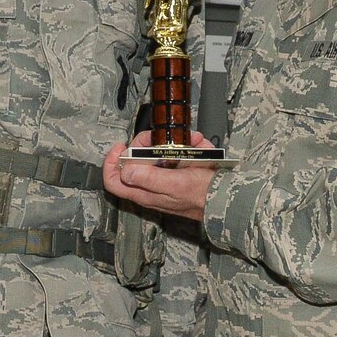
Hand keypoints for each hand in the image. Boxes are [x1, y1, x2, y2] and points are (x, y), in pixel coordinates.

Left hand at [101, 129, 219, 225]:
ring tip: (189, 140)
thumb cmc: (201, 196)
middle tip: (157, 138)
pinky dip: (186, 146)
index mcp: (144, 193)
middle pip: (133, 161)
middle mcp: (149, 187)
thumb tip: (124, 171)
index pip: (113, 181)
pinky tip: (197, 144)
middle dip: (144, 144)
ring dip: (171, 143)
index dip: (112, 161)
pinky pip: (176, 154)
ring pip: (155, 155)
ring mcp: (162, 179)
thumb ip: (148, 178)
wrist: (224, 198)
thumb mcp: (174, 185)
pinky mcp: (176, 172)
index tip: (122, 146)